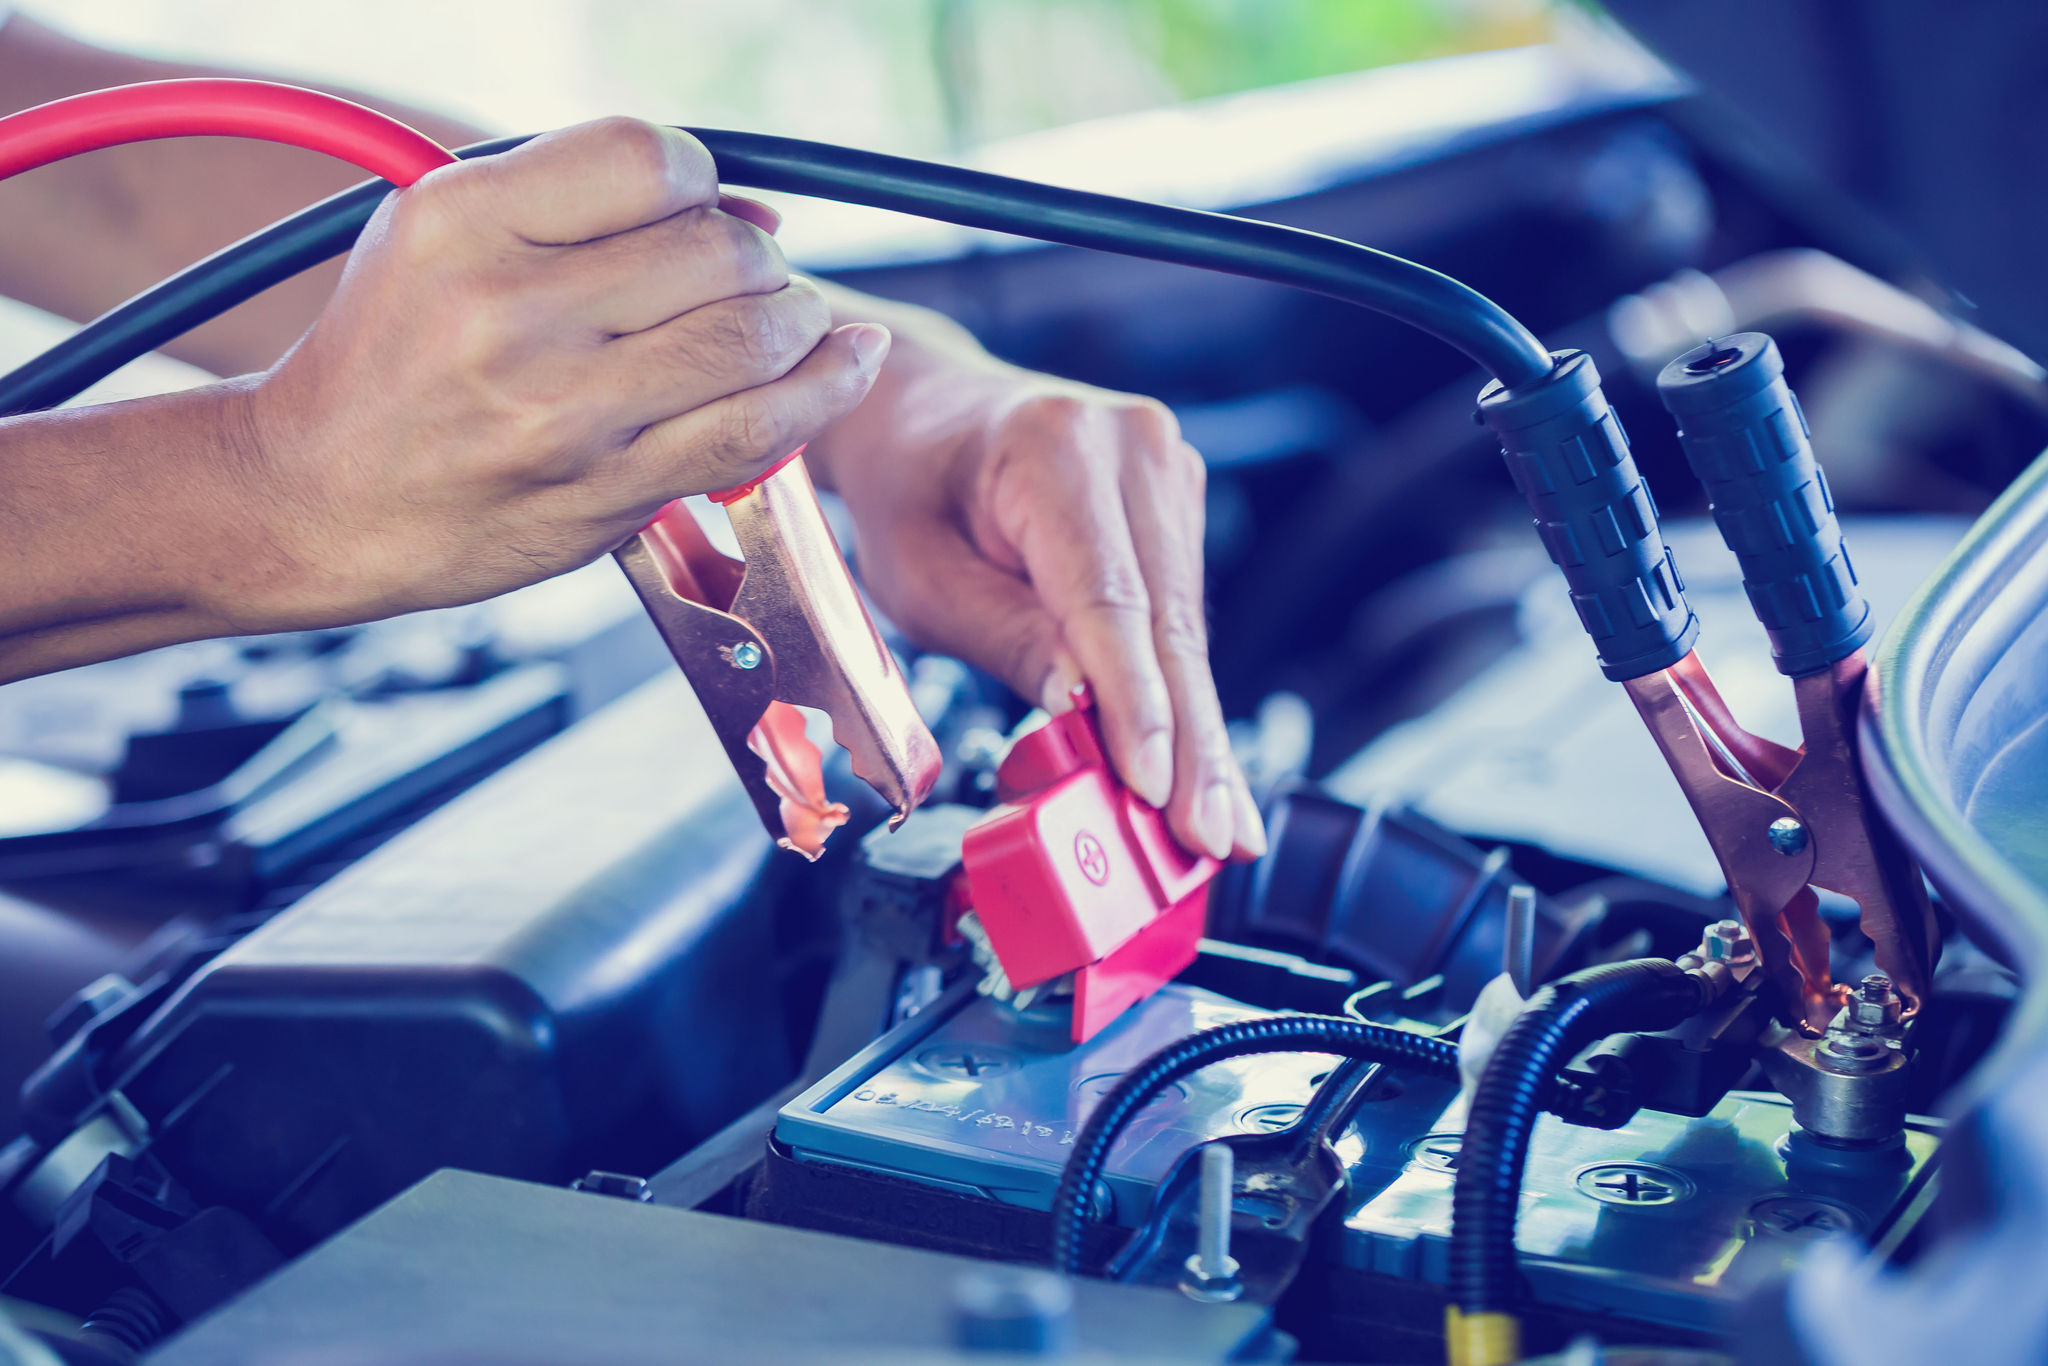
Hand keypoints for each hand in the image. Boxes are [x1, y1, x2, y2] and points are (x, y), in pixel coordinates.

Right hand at [228, 117, 889, 629]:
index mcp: (465, 226)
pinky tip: (850, 360)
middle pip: (717, 251)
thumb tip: (752, 208)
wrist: (316, 499)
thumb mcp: (442, 235)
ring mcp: (567, 415)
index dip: (700, 178)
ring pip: (753, 340)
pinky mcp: (609, 492)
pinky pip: (759, 432)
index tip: (696, 208)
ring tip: (794, 319)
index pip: (649, 159)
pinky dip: (828, 388)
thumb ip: (579, 202)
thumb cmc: (392, 356)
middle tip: (746, 277)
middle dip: (757, 257)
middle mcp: (514, 316)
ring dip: (799, 319)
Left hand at [814, 352, 1265, 861]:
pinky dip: (1185, 697)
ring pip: (1189, 632)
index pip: (1112, 599)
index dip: (1138, 703)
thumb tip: (1081, 706)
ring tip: (1215, 826)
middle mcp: (1135, 447)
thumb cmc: (910, 489)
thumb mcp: (922, 574)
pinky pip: (1183, 620)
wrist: (925, 413)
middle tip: (1208, 838)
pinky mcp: (1177, 510)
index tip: (1156, 784)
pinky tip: (1204, 771)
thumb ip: (1004, 637)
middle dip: (1190, 744)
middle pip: (1171, 625)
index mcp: (1058, 447)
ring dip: (1199, 733)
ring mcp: (1169, 474)